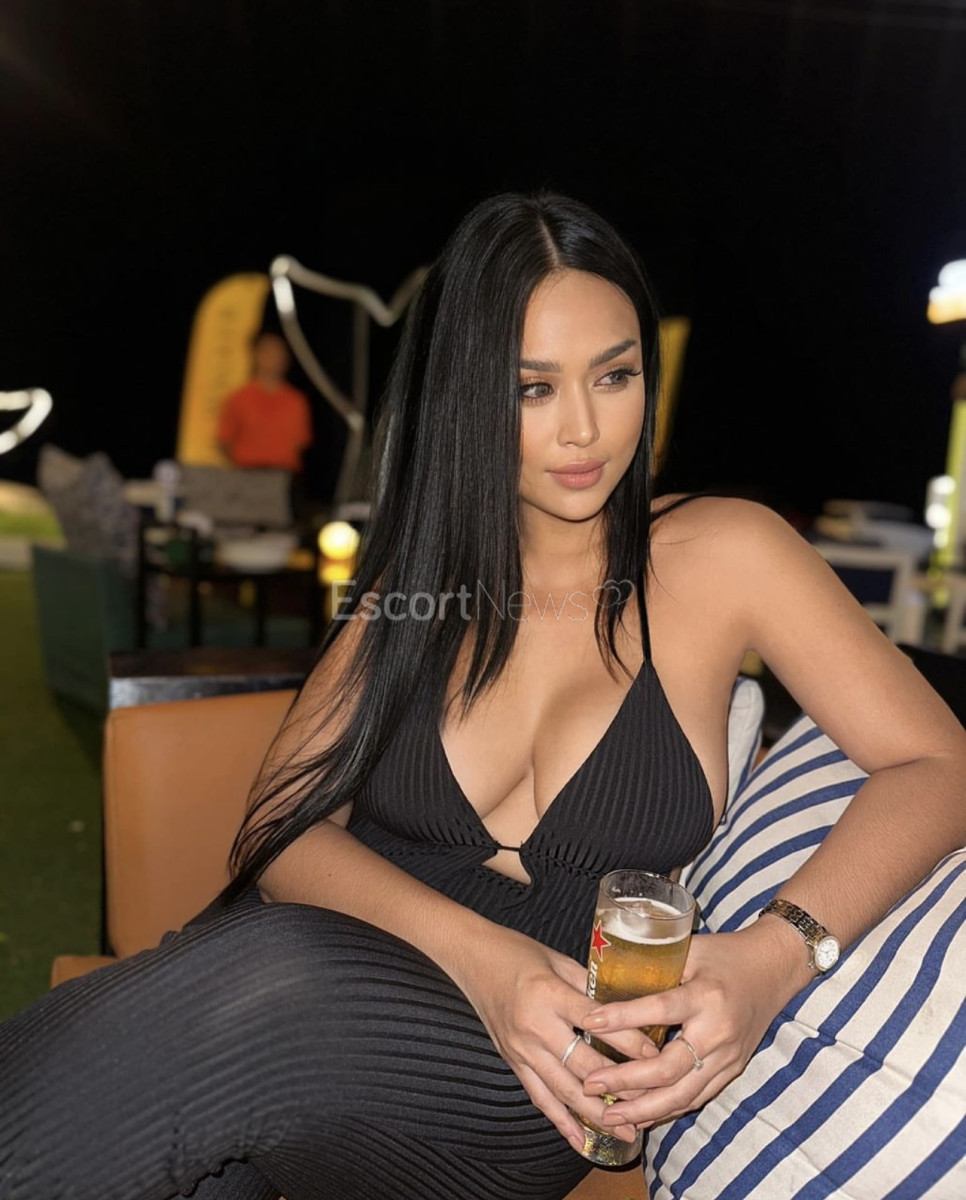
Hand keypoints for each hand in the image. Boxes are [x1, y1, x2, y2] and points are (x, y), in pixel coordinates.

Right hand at [453, 925, 659, 1152]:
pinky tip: (581, 1140)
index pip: (597, 1023)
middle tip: (653, 1101)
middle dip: (621, 1086)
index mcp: (550, 994)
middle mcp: (535, 1026)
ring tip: (628, 1133)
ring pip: (564, 1091)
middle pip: (583, 1065)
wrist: (472, 958)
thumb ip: (589, 988)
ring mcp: (521, 1049)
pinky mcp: (512, 1062)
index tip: (656, 1055)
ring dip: (597, 1114)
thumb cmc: (517, 952)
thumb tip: (626, 1010)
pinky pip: (539, 1097)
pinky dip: (561, 1122)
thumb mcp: (559, 960)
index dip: (628, 1041)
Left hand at [578, 925, 805, 1130]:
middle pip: (669, 1069)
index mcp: (706, 995)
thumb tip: (607, 980)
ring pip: (683, 1095)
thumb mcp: (689, 950)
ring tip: (608, 1112)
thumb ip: (655, 968)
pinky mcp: (733, 1071)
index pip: (660, 1010)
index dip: (623, 1018)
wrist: (774, 969)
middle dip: (626, 1081)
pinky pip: (697, 1098)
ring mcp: (728, 1057)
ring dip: (644, 1109)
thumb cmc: (725, 954)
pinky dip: (667, 1110)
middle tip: (591, 1085)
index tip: (590, 1023)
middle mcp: (718, 1032)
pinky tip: (641, 1115)